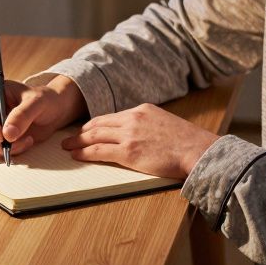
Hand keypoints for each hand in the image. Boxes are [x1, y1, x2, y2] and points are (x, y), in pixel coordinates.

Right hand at [0, 75, 85, 156]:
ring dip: (3, 148)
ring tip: (26, 140)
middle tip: (16, 143)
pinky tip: (23, 142)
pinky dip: (7, 151)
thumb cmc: (44, 99)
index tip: (1, 137)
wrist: (52, 111)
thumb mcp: (37, 102)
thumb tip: (8, 134)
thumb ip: (22, 115)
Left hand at [60, 104, 216, 178]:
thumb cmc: (187, 142)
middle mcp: (133, 118)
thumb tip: (141, 135)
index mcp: (142, 110)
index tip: (87, 129)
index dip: (96, 124)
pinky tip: (76, 155)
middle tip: (70, 136)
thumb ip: (149, 125)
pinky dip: (84, 152)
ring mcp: (129, 135)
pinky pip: (99, 151)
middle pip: (99, 123)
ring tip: (67, 146)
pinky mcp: (128, 152)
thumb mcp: (166, 123)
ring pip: (95, 136)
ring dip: (78, 141)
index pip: (112, 116)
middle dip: (82, 131)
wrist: (198, 150)